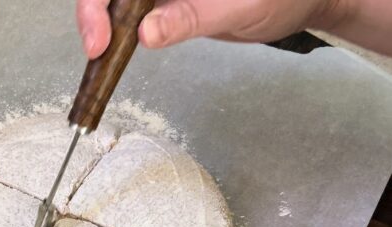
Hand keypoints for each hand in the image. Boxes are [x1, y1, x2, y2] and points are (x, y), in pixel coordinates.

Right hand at [77, 0, 350, 58]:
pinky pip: (129, 12)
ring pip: (115, 0)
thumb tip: (147, 33)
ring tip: (99, 57)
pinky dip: (115, 31)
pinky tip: (109, 49)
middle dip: (93, 13)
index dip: (98, 3)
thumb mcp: (237, 8)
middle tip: (96, 50)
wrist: (299, 3)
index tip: (100, 37)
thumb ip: (191, 18)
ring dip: (100, 24)